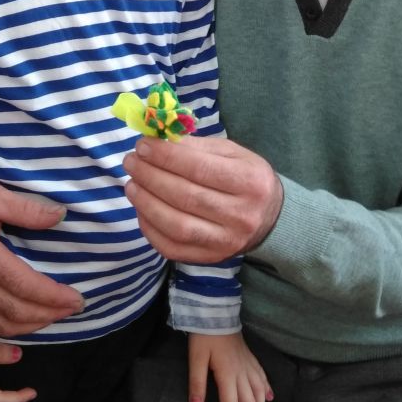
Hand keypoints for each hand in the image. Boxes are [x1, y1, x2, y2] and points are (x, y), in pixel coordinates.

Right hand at [0, 182, 83, 336]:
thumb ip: (25, 209)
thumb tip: (59, 215)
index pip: (25, 286)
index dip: (54, 297)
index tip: (77, 299)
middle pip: (16, 312)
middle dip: (49, 315)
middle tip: (73, 310)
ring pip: (1, 325)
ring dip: (32, 326)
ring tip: (55, 317)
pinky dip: (8, 330)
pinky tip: (24, 323)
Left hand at [123, 137, 283, 263]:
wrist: (270, 218)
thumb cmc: (246, 177)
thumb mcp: (232, 153)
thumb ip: (197, 147)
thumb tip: (158, 141)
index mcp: (250, 182)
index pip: (200, 168)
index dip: (166, 157)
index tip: (143, 145)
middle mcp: (241, 215)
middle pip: (185, 196)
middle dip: (150, 176)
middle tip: (131, 162)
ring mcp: (226, 242)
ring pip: (176, 225)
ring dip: (146, 203)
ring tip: (131, 184)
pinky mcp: (211, 260)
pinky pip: (172, 248)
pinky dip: (150, 229)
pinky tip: (141, 209)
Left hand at [188, 332, 271, 401]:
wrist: (216, 312)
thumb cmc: (204, 336)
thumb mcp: (195, 359)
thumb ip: (197, 382)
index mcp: (228, 375)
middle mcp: (242, 373)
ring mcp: (249, 365)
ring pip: (260, 393)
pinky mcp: (251, 358)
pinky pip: (263, 377)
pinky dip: (267, 390)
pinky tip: (270, 398)